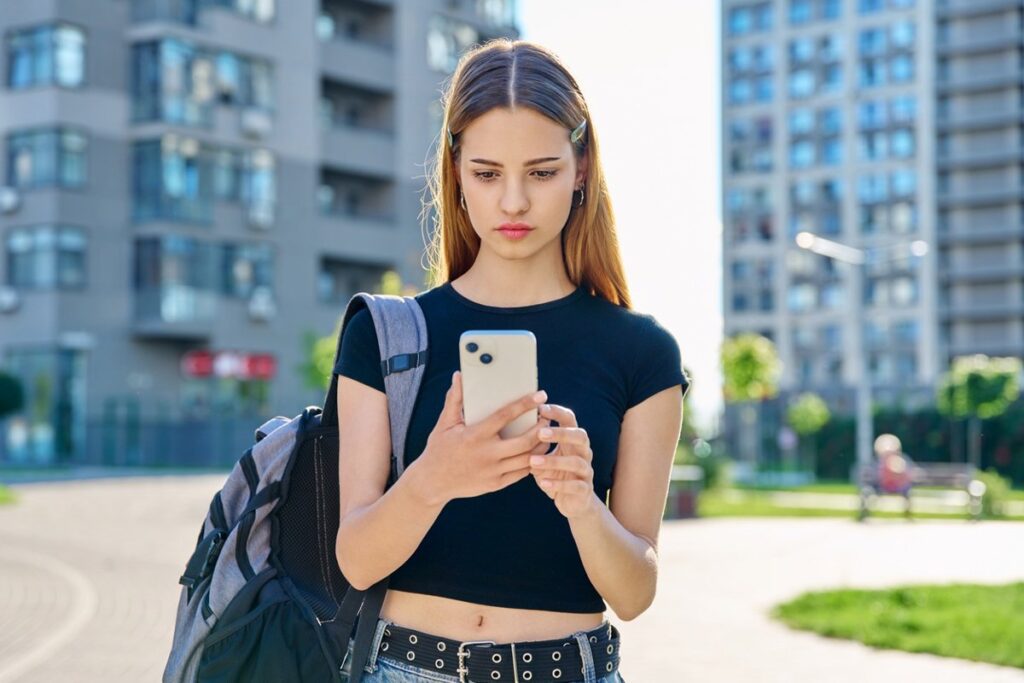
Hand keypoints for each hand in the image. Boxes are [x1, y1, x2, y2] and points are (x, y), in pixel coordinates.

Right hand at [415, 371, 547, 505]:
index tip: (540, 396)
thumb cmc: (439, 449)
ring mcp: (493, 471)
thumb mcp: (444, 424)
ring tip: (546, 433)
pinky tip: (536, 451)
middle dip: (541, 428)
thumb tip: (459, 376)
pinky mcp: (496, 484)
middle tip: (547, 417)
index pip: (505, 416)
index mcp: (475, 435)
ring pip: (527, 459)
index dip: (525, 405)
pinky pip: (521, 473)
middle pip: (525, 441)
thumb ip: (454, 399)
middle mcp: (487, 454)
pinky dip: (532, 461)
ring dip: (541, 445)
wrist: (432, 483)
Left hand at [529, 403, 596, 519]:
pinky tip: (542, 482)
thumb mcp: (543, 457)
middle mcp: (584, 452)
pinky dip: (558, 484)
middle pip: (580, 436)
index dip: (557, 412)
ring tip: (533, 461)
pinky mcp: (584, 490)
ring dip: (554, 461)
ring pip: (576, 462)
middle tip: (540, 433)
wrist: (574, 502)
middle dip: (561, 433)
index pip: (570, 419)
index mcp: (573, 440)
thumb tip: (513, 430)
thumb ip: (534, 446)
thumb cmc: (554, 474)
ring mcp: (586, 471)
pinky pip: (575, 486)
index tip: (540, 408)